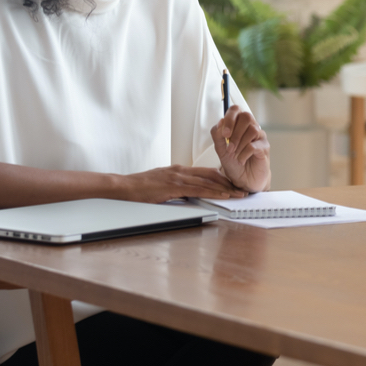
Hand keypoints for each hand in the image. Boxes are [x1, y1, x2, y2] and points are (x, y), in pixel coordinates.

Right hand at [123, 165, 246, 202]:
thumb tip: (188, 194)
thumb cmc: (140, 187)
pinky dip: (213, 192)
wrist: (124, 187)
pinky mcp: (173, 186)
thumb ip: (176, 187)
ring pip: (208, 181)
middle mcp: (181, 171)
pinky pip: (198, 189)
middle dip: (228, 182)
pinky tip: (223, 195)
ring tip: (238, 193)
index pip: (205, 172)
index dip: (222, 177)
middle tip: (241, 188)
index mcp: (179, 170)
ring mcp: (178, 177)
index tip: (233, 183)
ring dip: (226, 188)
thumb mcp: (162, 184)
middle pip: (211, 174)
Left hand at [211, 105, 270, 192]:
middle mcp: (251, 127)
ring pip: (251, 130)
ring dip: (239, 144)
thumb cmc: (234, 163)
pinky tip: (241, 160)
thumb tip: (220, 121)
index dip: (229, 118)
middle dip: (235, 132)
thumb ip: (217, 135)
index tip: (224, 134)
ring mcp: (259, 137)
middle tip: (229, 146)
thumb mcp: (220, 149)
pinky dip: (244, 153)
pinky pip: (254, 145)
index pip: (236, 110)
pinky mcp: (264, 148)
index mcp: (239, 125)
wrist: (243, 180)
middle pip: (246, 117)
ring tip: (235, 154)